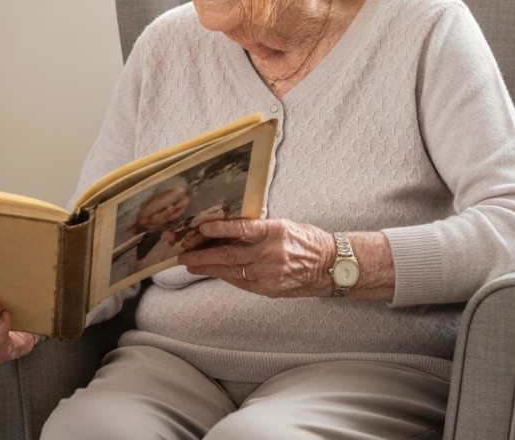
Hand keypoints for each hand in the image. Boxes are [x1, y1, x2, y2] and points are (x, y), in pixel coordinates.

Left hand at [178, 218, 335, 297]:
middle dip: (202, 256)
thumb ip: (257, 229)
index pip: (243, 229)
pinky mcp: (269, 289)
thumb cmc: (306, 241)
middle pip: (229, 254)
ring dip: (208, 268)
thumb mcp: (283, 226)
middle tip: (183, 256)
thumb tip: (227, 228)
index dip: (220, 229)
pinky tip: (214, 272)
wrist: (331, 267)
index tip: (202, 228)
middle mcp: (270, 253)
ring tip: (190, 266)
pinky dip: (226, 276)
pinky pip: (241, 282)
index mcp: (275, 232)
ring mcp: (269, 274)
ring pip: (231, 271)